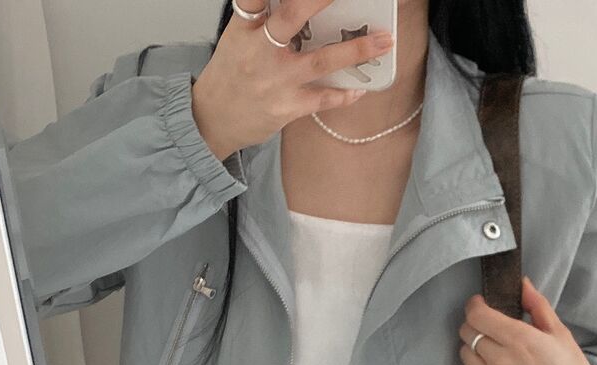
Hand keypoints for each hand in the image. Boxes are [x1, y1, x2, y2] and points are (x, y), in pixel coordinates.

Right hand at [191, 0, 394, 160]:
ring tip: (384, 40)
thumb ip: (263, 18)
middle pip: (292, 15)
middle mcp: (259, 51)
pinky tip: (361, 87)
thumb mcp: (237, 39)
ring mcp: (275, 81)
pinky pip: (322, 99)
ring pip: (320, 61)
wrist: (212, 121)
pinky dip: (344, 94)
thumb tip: (301, 7)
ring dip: (356, 49)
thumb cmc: (229, 77)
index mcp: (244, 28)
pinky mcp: (285, 108)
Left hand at [458, 275, 596, 364]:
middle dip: (473, 323)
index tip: (479, 303)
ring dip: (472, 345)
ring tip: (489, 346)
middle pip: (467, 332)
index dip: (474, 306)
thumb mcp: (559, 332)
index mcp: (520, 339)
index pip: (477, 316)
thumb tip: (522, 284)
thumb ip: (537, 305)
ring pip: (464, 352)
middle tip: (486, 325)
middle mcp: (501, 360)